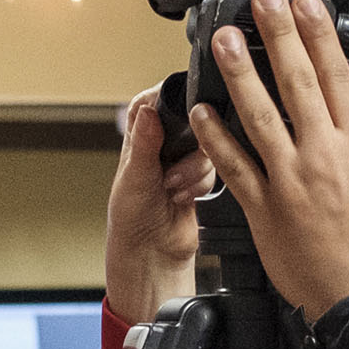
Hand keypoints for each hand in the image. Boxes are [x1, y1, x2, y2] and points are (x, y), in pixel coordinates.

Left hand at [104, 84, 210, 323]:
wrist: (152, 250)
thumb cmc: (131, 215)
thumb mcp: (136, 175)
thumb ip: (145, 142)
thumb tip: (149, 111)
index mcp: (141, 131)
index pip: (159, 99)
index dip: (172, 107)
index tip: (178, 125)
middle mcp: (163, 140)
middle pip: (193, 121)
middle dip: (188, 150)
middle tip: (171, 168)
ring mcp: (184, 157)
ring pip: (208, 146)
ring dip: (193, 172)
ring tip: (172, 189)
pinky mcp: (201, 175)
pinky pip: (216, 168)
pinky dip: (202, 184)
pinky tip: (183, 197)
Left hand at [187, 0, 348, 317]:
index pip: (338, 76)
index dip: (319, 35)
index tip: (307, 4)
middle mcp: (324, 155)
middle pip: (297, 81)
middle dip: (277, 34)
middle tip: (262, 0)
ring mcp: (290, 180)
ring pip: (259, 113)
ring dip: (238, 71)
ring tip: (223, 40)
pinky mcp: (264, 210)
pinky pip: (232, 165)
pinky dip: (214, 136)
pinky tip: (202, 112)